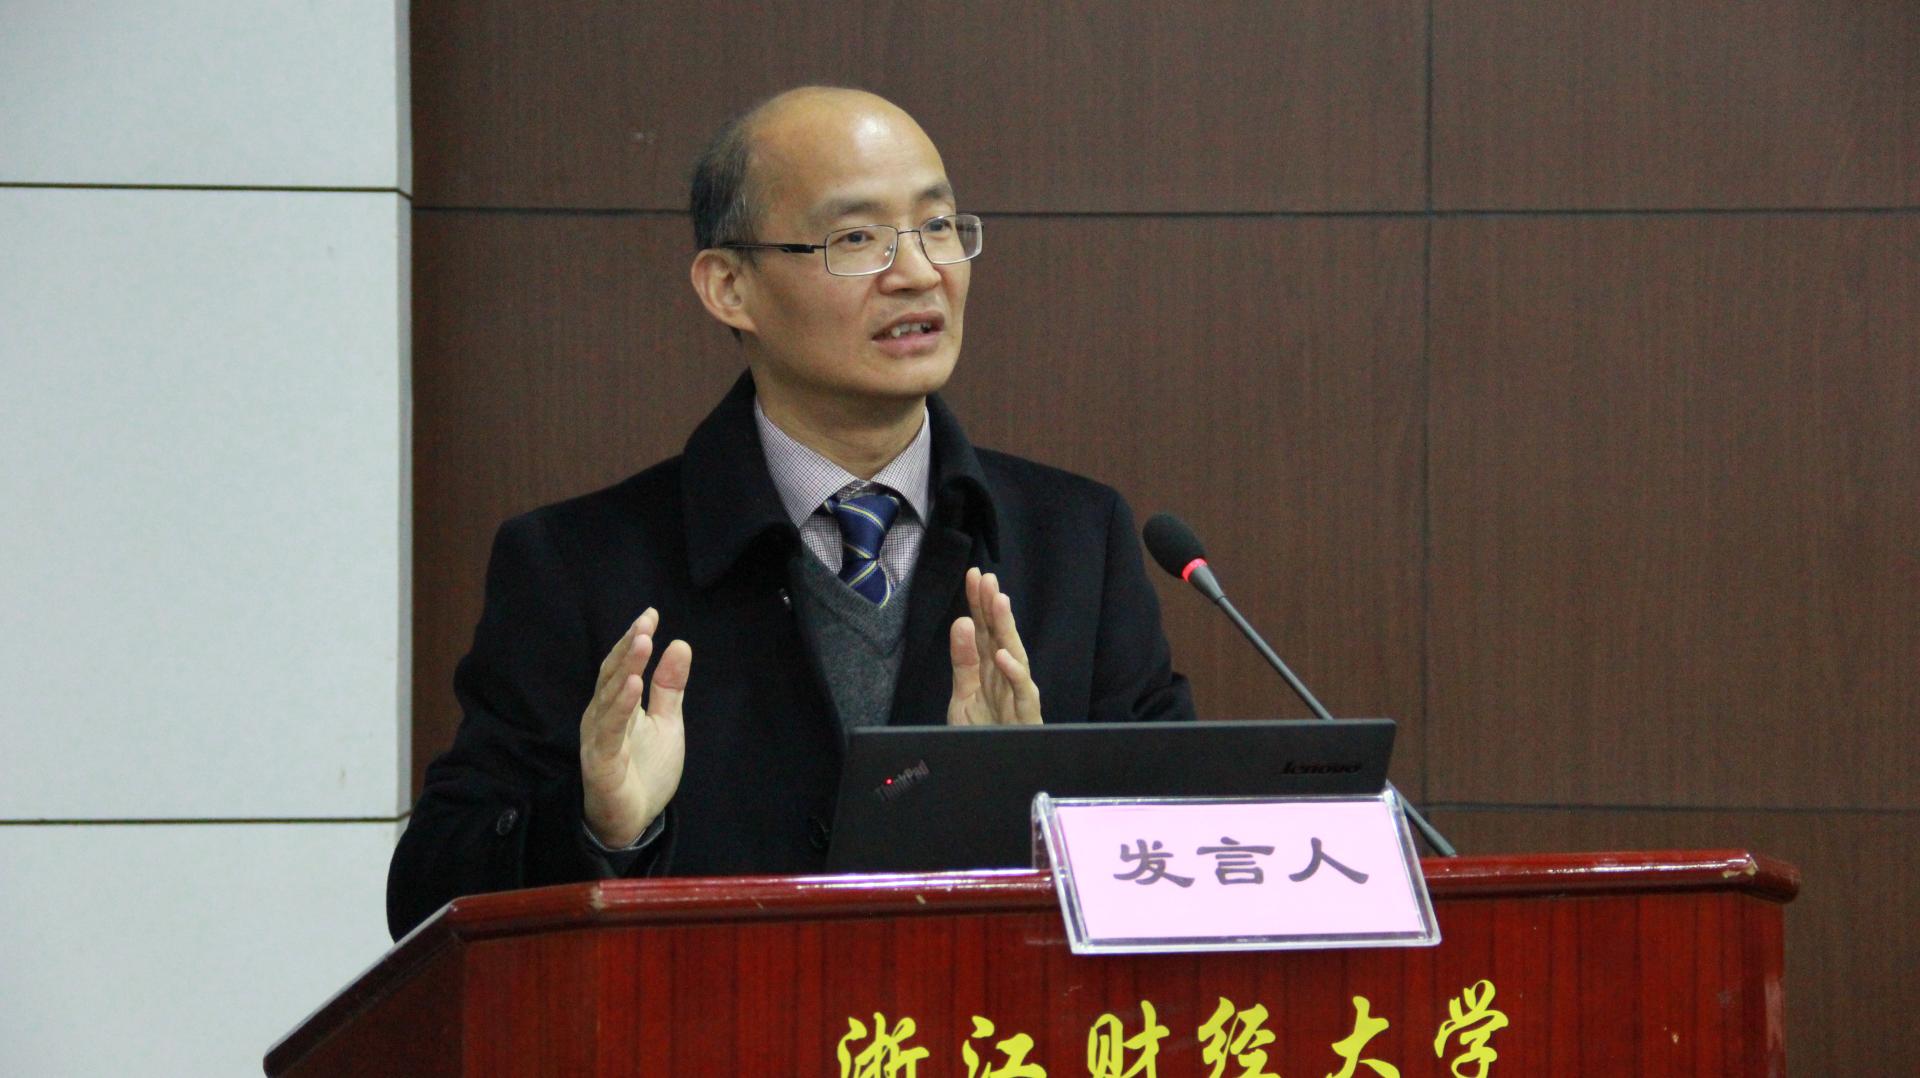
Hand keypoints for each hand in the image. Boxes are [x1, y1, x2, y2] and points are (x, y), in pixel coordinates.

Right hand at [579, 608, 692, 847]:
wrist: (634, 821)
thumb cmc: (645, 770)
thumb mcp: (667, 722)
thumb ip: (669, 687)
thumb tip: (680, 643)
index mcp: (615, 705)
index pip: (622, 665)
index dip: (634, 640)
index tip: (651, 614)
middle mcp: (602, 717)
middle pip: (613, 675)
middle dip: (628, 647)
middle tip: (645, 623)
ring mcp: (599, 739)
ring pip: (609, 698)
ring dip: (625, 668)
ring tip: (641, 642)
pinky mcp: (602, 763)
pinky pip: (610, 731)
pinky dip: (620, 708)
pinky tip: (632, 687)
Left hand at [946, 568, 1042, 725]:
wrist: (987, 774)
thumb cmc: (980, 735)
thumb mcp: (962, 697)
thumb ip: (962, 662)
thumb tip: (962, 622)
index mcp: (990, 671)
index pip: (985, 631)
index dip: (980, 604)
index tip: (974, 576)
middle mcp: (1006, 678)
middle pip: (1001, 637)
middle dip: (994, 608)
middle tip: (987, 579)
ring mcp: (1018, 696)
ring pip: (1016, 657)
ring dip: (1008, 629)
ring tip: (999, 602)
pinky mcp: (1026, 718)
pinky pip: (1023, 694)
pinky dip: (1014, 674)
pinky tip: (1003, 655)